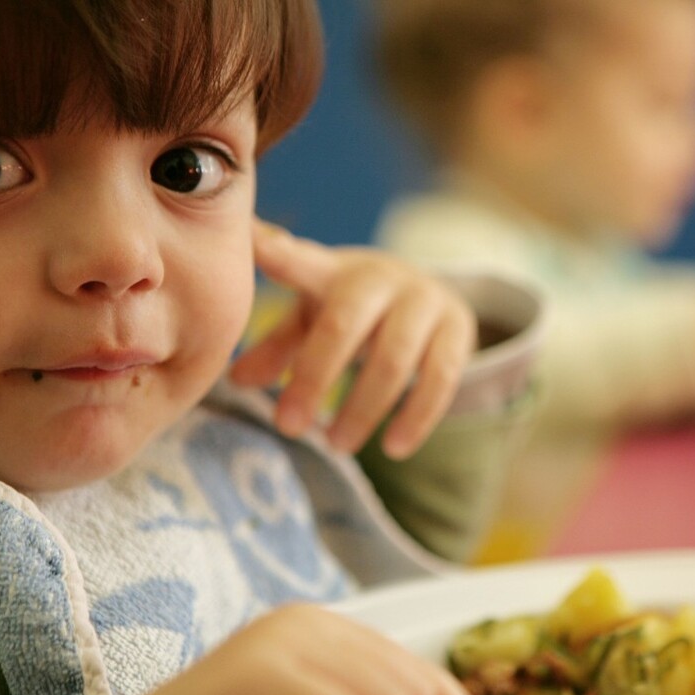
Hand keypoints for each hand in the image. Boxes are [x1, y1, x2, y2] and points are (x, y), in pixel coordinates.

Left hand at [230, 220, 475, 458]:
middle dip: (313, 378)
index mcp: (334, 270)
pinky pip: (441, 378)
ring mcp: (425, 299)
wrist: (429, 295)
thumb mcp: (314, 318)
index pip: (301, 261)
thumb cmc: (354, 309)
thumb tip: (236, 381)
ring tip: (335, 446)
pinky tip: (394, 449)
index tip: (253, 246)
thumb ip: (278, 347)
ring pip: (394, 358)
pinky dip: (417, 418)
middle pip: (343, 325)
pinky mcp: (458, 328)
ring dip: (362, 408)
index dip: (278, 253)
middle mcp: (381, 278)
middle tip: (288, 427)